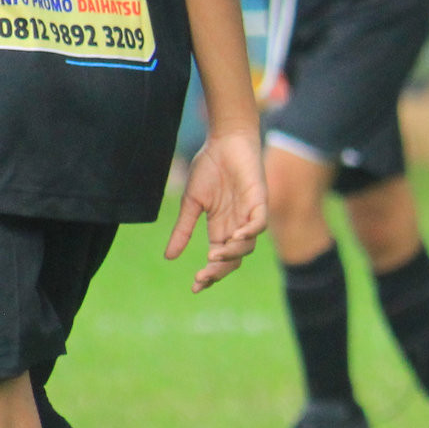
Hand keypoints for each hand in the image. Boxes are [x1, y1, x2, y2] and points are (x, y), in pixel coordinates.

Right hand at [166, 126, 265, 291]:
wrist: (224, 140)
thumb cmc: (210, 167)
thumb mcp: (192, 202)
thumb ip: (183, 229)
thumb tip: (169, 257)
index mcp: (220, 227)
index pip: (218, 259)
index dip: (210, 275)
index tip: (195, 287)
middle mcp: (236, 225)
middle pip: (233, 259)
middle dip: (219, 271)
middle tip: (203, 276)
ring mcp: (249, 214)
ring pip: (247, 246)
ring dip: (231, 253)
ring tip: (214, 255)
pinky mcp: (258, 200)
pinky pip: (259, 223)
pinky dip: (250, 233)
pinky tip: (236, 237)